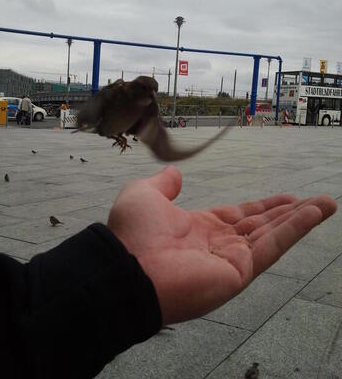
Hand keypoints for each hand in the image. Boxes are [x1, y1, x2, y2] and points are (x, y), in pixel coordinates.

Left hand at [108, 166, 336, 324]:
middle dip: (290, 213)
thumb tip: (175, 175)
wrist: (126, 266)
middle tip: (317, 201)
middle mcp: (219, 244)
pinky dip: (296, 229)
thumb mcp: (145, 195)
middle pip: (263, 225)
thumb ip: (163, 185)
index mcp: (200, 227)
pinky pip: (273, 246)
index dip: (264, 206)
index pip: (241, 215)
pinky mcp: (239, 272)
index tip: (286, 198)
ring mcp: (231, 260)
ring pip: (273, 235)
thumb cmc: (132, 232)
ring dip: (301, 219)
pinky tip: (315, 213)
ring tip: (327, 204)